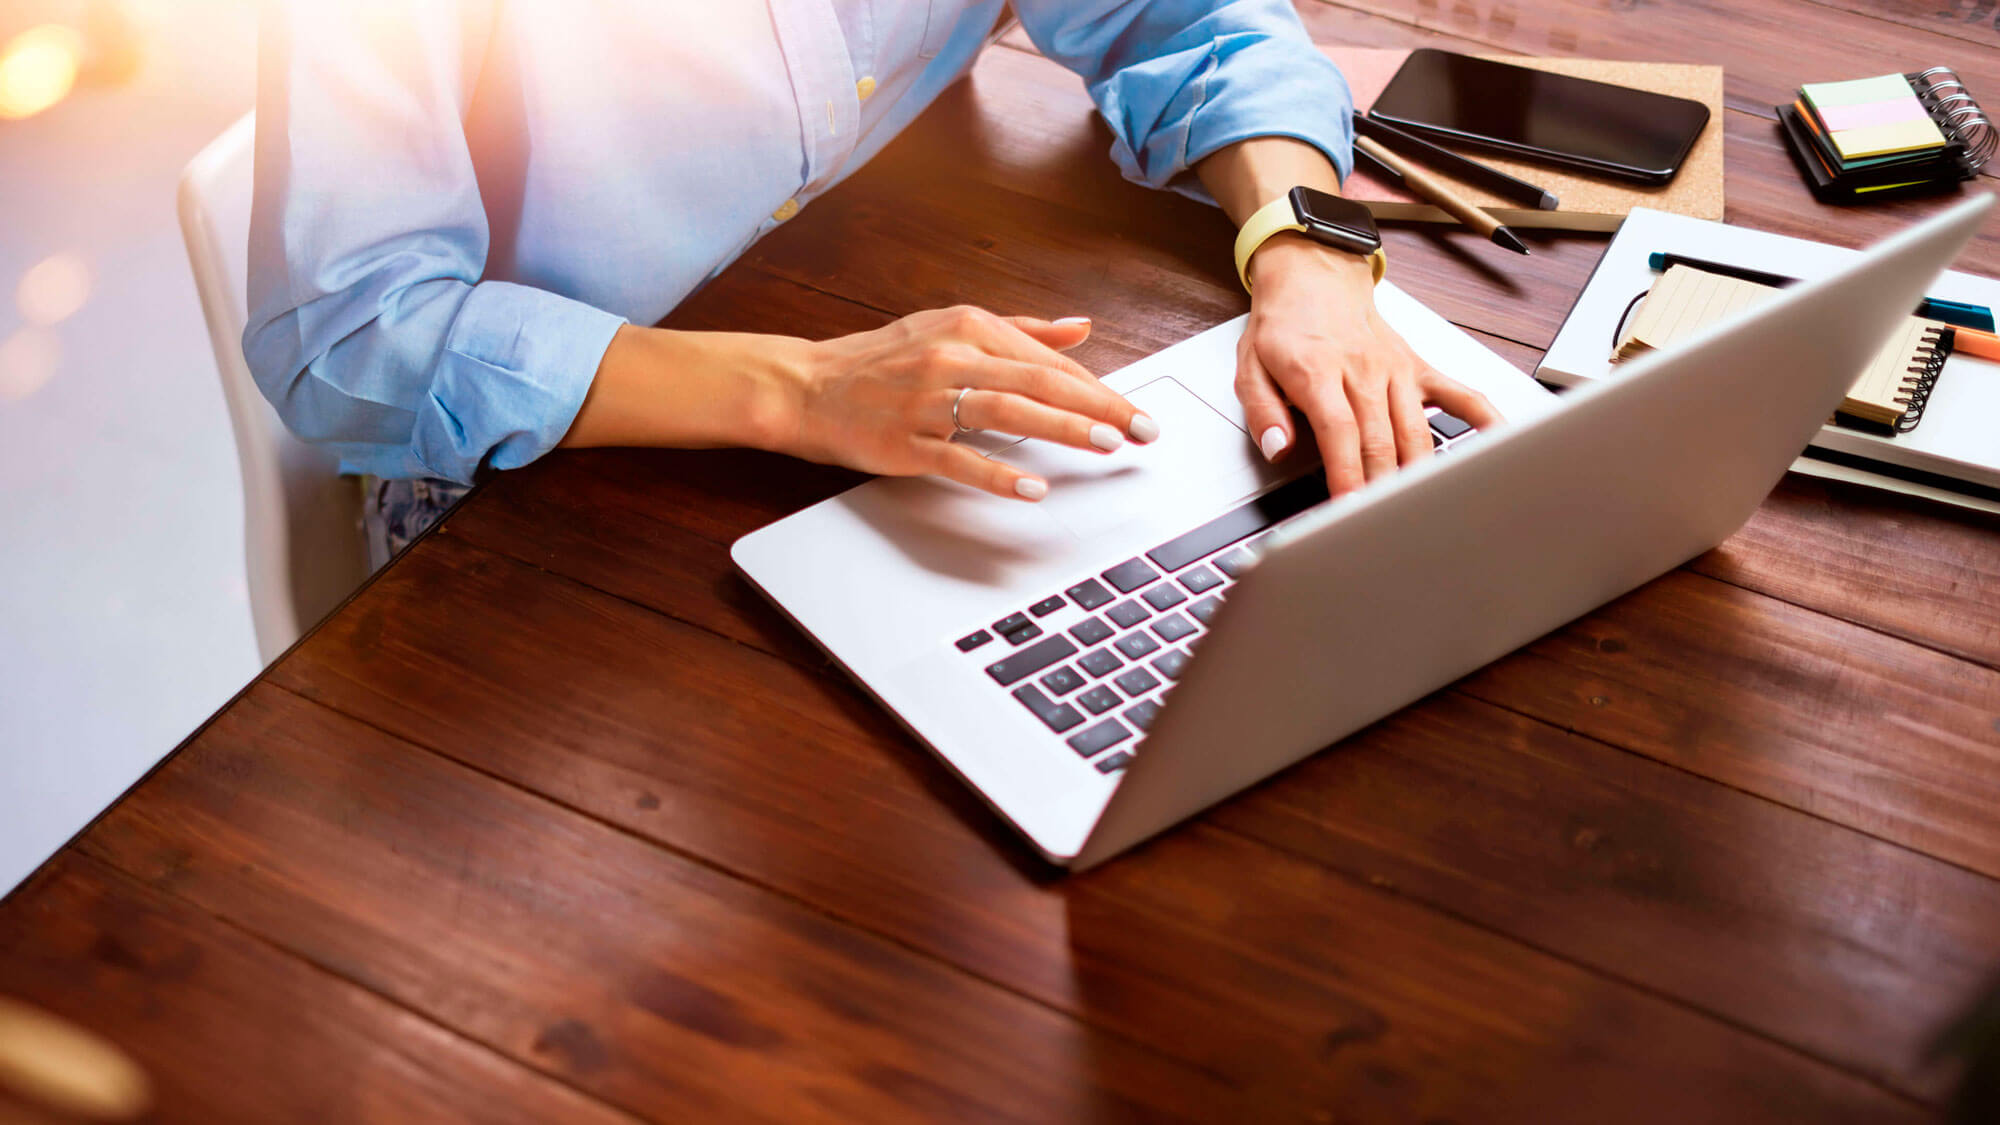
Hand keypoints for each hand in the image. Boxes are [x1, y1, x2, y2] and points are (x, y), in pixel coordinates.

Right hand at [775, 306, 1158, 499]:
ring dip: (1061, 428)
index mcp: (969, 327)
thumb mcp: (951, 328)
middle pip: (1039, 383)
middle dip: (1097, 407)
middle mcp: (952, 358)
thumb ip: (1021, 330)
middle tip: (1140, 430)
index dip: (1099, 388)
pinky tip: (1032, 486)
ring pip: (1008, 412)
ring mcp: (927, 400)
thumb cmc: (881, 360)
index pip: (1049, 362)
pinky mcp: (906, 441)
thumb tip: (1080, 328)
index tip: (1135, 413)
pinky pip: (959, 458)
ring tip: (1104, 444)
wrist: (806, 385)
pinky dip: (998, 473)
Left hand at [1238, 235, 1499, 495]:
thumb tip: (1278, 448)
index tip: (1349, 508)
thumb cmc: (1284, 325)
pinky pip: (1459, 395)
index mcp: (1319, 372)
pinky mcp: (1418, 369)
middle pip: (1380, 440)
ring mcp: (1396, 370)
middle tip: (1381, 526)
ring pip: (1416, 431)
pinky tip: (1499, 446)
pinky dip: (1484, 420)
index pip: (1340, 431)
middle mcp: (1364, 371)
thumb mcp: (1250, 366)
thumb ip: (1262, 412)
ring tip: (1420, 511)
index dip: (1347, 474)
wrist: (1314, 275)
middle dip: (1382, 488)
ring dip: (1418, 474)